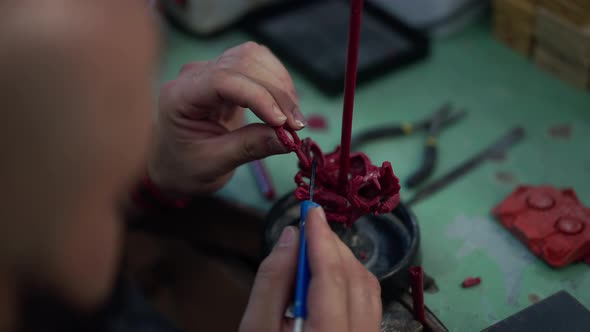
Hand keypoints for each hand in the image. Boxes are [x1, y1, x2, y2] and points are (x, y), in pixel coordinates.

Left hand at [149, 41, 304, 195]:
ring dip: (280, 84)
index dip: (258, 96)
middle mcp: (194, 76)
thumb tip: (290, 139)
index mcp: (180, 97)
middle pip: (243, 63)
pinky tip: (285, 107)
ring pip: (254, 58)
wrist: (173, 165)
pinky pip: (258, 64)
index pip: (223, 80)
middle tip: (296, 126)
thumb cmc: (186, 167)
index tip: (282, 122)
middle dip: (276, 92)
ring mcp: (211, 71)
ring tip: (293, 118)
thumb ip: (250, 147)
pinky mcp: (227, 74)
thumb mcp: (215, 164)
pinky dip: (277, 82)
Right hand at [239, 207, 382, 331]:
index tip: (310, 209)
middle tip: (310, 226)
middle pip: (356, 280)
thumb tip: (292, 236)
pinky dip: (352, 281)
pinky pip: (369, 305)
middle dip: (333, 247)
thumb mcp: (256, 329)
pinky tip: (332, 274)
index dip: (321, 238)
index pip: (332, 277)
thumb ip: (273, 281)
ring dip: (345, 261)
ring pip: (369, 291)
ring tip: (318, 246)